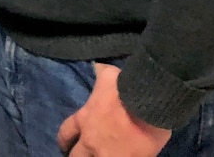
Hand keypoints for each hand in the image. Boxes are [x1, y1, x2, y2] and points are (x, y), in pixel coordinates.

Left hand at [56, 64, 170, 156]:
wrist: (148, 102)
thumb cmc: (127, 87)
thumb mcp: (108, 77)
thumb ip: (101, 75)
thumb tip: (99, 66)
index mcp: (84, 119)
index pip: (66, 133)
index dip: (65, 140)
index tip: (66, 145)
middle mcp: (90, 139)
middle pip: (76, 156)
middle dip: (78, 155)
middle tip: (82, 155)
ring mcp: (106, 154)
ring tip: (102, 156)